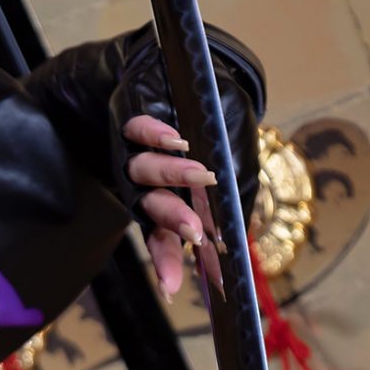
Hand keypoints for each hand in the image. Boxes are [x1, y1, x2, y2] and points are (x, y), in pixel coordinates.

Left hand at [119, 110, 222, 299]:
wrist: (195, 79)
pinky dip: (156, 136)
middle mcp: (149, 188)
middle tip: (196, 233)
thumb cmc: (218, 130)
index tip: (171, 289)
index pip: (166, 241)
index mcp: (170, 205)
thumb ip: (234, 200)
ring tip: (202, 175)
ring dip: (173, 176)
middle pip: (153, 211)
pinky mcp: (131, 125)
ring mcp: (137, 157)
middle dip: (175, 222)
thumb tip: (236, 238)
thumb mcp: (237, 166)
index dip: (168, 264)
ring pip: (145, 173)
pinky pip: (137, 133)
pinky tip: (175, 141)